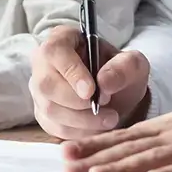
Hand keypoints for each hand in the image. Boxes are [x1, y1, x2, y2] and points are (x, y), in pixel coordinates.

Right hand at [29, 26, 151, 139]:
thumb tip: (103, 83)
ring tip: (109, 119)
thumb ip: (123, 68)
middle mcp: (43, 62)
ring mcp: (39, 89)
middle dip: (78, 103)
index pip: (55, 52)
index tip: (91, 91)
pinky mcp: (43, 113)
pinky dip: (78, 133)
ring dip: (82, 121)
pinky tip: (97, 128)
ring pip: (50, 109)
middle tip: (107, 108)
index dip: (71, 72)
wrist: (117, 93)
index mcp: (62, 38)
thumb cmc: (119, 71)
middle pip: (46, 84)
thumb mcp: (132, 64)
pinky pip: (54, 127)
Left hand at [62, 102, 171, 171]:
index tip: (66, 153)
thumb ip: (158, 140)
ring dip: (122, 168)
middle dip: (96, 158)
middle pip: (130, 147)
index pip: (123, 136)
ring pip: (153, 158)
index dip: (94, 145)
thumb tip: (125, 152)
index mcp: (166, 126)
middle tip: (66, 168)